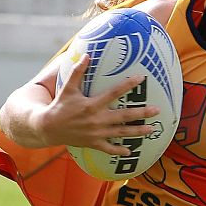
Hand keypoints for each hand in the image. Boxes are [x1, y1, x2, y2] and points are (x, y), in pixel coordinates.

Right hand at [32, 55, 159, 156]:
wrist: (48, 127)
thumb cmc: (60, 105)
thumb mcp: (68, 88)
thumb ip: (78, 71)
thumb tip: (87, 55)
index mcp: (92, 104)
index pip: (114, 92)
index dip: (128, 84)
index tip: (142, 78)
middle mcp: (97, 119)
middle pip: (124, 116)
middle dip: (141, 113)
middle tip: (157, 110)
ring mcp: (96, 133)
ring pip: (121, 133)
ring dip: (137, 131)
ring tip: (152, 130)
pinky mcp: (93, 143)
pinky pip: (109, 149)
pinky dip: (119, 150)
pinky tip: (130, 151)